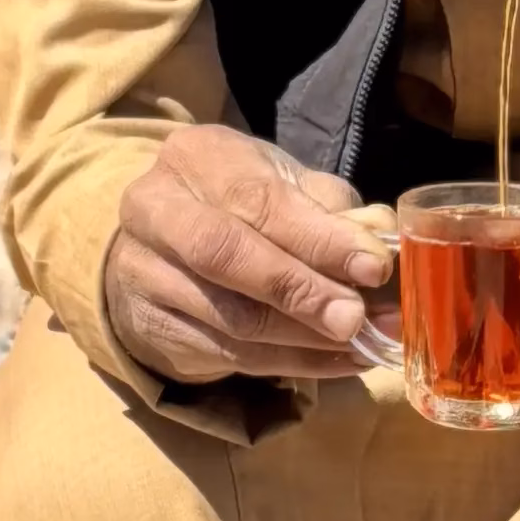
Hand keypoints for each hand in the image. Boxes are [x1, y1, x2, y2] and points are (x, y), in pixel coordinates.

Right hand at [99, 126, 399, 387]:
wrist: (167, 248)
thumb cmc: (242, 207)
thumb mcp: (286, 188)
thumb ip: (331, 208)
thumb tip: (377, 232)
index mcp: (196, 157)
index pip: (257, 198)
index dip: (319, 237)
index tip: (374, 267)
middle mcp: (155, 208)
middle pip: (224, 254)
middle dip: (299, 290)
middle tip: (355, 317)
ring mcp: (142, 271)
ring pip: (229, 316)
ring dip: (304, 338)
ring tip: (362, 344)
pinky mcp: (149, 327)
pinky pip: (229, 355)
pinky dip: (292, 363)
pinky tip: (336, 362)